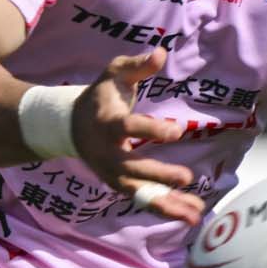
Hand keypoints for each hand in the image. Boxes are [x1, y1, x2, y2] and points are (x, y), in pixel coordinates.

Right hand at [70, 50, 201, 223]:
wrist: (70, 126)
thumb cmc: (100, 97)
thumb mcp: (114, 74)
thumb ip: (137, 66)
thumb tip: (162, 52)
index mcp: (107, 123)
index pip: (128, 128)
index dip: (151, 129)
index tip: (176, 130)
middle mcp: (107, 153)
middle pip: (131, 168)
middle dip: (158, 175)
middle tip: (187, 178)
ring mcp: (112, 173)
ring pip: (139, 193)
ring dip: (167, 204)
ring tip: (196, 214)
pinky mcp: (120, 185)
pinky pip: (144, 200)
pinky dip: (167, 208)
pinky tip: (193, 214)